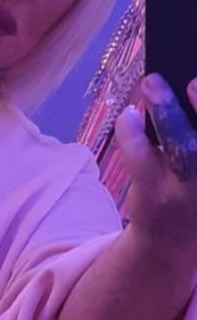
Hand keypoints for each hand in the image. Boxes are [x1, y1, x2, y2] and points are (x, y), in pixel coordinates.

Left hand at [114, 73, 196, 269]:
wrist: (171, 238)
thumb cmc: (195, 185)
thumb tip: (187, 83)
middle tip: (191, 81)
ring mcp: (187, 189)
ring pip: (182, 148)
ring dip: (167, 112)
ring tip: (153, 84)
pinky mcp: (154, 193)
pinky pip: (140, 157)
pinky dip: (130, 131)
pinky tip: (128, 116)